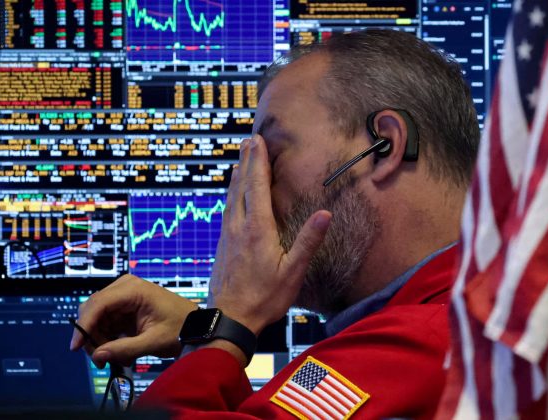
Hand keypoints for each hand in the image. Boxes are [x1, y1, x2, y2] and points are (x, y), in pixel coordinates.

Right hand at [70, 274, 197, 366]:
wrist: (195, 326)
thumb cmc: (180, 328)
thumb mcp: (153, 341)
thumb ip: (124, 349)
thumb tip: (97, 356)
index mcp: (133, 289)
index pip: (98, 304)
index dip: (83, 325)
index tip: (76, 346)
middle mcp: (124, 288)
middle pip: (92, 311)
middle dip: (92, 337)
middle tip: (100, 360)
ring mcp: (122, 298)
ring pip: (96, 320)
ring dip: (101, 341)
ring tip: (120, 358)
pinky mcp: (123, 309)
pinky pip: (105, 324)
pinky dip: (109, 340)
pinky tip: (123, 353)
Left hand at [208, 135, 330, 335]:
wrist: (229, 319)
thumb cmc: (264, 298)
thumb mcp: (293, 272)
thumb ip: (308, 241)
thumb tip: (325, 213)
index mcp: (257, 229)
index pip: (258, 187)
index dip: (259, 163)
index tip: (258, 141)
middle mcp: (239, 227)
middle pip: (242, 186)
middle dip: (247, 162)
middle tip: (249, 141)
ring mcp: (227, 235)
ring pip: (231, 197)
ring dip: (237, 176)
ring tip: (240, 159)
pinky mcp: (222, 245)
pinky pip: (227, 210)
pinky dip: (231, 194)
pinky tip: (233, 195)